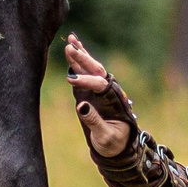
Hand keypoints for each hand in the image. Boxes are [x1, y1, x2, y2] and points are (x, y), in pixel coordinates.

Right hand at [63, 34, 136, 159]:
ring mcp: (100, 89)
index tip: (70, 80)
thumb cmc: (113, 143)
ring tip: (71, 40)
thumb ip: (94, 121)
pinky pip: (86, 72)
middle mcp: (108, 91)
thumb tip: (80, 105)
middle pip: (96, 70)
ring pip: (91, 68)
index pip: (100, 85)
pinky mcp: (92, 90)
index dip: (86, 81)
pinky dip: (79, 60)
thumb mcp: (105, 136)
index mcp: (113, 101)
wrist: (117, 146)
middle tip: (70, 47)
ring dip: (81, 54)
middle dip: (83, 59)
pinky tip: (73, 46)